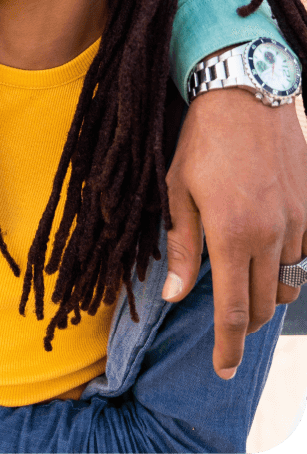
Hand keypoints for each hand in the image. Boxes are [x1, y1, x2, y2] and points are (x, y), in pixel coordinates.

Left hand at [164, 88, 306, 378]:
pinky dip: (282, 268)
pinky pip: (302, 256)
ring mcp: (297, 224)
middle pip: (261, 305)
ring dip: (263, 296)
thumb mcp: (175, 191)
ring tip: (239, 291)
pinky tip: (261, 256)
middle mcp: (272, 237)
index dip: (227, 346)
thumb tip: (172, 295)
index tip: (222, 369)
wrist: (246, 97)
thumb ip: (178, 247)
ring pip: (286, 284)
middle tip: (224, 329)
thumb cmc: (201, 142)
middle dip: (242, 324)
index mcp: (232, 236)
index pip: (231, 310)